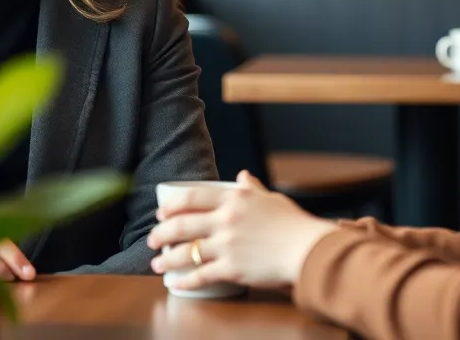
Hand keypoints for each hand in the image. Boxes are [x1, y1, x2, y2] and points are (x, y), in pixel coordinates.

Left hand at [147, 171, 336, 290]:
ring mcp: (227, 245)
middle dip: (160, 234)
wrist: (307, 249)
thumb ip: (252, 189)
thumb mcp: (271, 199)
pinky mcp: (232, 268)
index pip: (192, 197)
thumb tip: (242, 176)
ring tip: (157, 264)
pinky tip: (175, 283)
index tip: (161, 214)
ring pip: (186, 252)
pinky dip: (184, 281)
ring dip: (166, 259)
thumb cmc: (293, 223)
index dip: (171, 206)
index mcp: (234, 199)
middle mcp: (226, 219)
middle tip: (152, 240)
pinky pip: (200, 276)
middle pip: (182, 224)